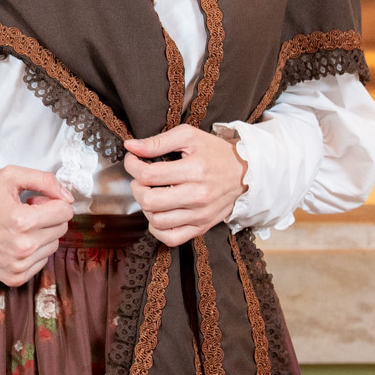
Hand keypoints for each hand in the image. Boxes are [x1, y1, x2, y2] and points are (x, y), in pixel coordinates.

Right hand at [0, 165, 72, 286]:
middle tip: (28, 213)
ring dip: (42, 234)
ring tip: (21, 228)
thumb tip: (67, 197)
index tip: (36, 201)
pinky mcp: (16, 277)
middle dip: (50, 218)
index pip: (64, 211)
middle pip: (61, 228)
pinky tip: (17, 242)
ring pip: (53, 245)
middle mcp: (23, 246)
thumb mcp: (10, 177)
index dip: (53, 202)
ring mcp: (20, 264)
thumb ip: (44, 180)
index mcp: (22, 220)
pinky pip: (42, 261)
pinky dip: (35, 251)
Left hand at [123, 125, 247, 247]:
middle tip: (141, 178)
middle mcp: (198, 196)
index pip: (148, 174)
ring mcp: (200, 215)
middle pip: (149, 200)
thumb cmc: (215, 153)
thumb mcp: (189, 136)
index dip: (132, 166)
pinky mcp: (201, 227)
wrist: (244, 173)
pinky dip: (157, 229)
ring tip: (151, 194)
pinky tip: (159, 213)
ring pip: (156, 220)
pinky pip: (171, 238)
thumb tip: (131, 146)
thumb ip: (158, 141)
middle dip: (136, 187)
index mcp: (194, 170)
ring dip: (146, 207)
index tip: (133, 160)